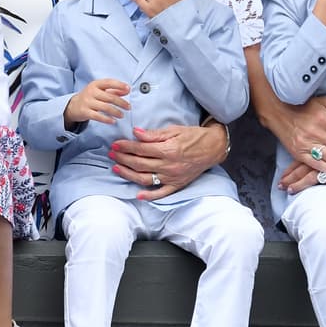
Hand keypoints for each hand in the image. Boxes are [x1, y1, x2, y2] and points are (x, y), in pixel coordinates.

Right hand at [64, 79, 129, 125]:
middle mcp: (91, 92)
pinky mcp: (85, 112)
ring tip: (122, 115)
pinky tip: (113, 121)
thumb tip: (127, 90)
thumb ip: (114, 90)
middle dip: (121, 102)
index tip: (128, 89)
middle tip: (128, 107)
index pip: (109, 82)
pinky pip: (98, 116)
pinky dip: (107, 119)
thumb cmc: (90, 97)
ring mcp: (87, 102)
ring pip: (105, 107)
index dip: (119, 85)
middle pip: (110, 97)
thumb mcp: (100, 91)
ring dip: (116, 112)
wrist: (73, 106)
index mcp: (95, 84)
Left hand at [110, 123, 227, 200]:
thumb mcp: (174, 130)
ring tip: (117, 168)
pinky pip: (161, 193)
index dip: (125, 146)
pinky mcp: (177, 185)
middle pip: (139, 163)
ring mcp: (172, 177)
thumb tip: (136, 133)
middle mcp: (169, 165)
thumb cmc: (194, 136)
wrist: (213, 148)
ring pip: (145, 178)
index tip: (115, 144)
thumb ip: (154, 134)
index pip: (140, 149)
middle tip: (112, 154)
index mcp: (168, 149)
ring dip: (128, 174)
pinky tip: (138, 195)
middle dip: (123, 158)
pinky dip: (150, 196)